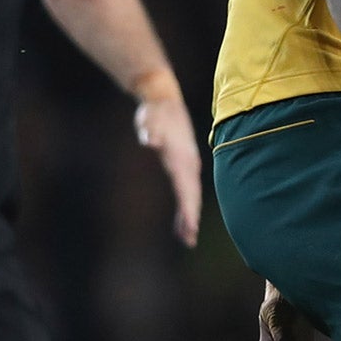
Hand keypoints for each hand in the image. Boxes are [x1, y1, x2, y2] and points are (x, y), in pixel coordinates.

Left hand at [134, 91, 202, 245]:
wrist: (164, 100)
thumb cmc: (154, 112)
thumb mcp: (149, 119)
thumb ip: (149, 132)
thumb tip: (150, 141)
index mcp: (181, 157)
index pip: (186, 188)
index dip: (188, 209)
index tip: (191, 227)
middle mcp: (189, 164)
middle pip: (192, 196)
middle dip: (191, 218)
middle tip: (190, 240)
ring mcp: (188, 166)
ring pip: (190, 196)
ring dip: (188, 217)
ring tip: (187, 239)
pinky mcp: (182, 166)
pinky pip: (185, 190)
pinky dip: (184, 207)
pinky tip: (179, 223)